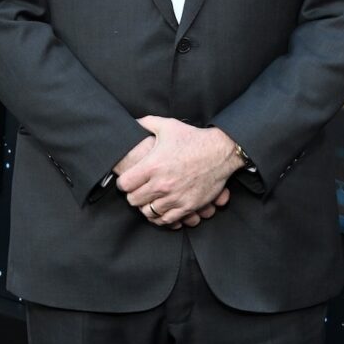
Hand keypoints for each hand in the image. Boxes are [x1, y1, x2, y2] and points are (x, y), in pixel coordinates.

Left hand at [115, 116, 242, 223]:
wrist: (221, 151)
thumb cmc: (193, 138)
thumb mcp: (167, 125)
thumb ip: (146, 123)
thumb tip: (132, 122)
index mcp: (153, 166)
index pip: (124, 185)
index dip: (123, 183)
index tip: (128, 181)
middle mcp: (162, 184)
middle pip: (134, 201)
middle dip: (134, 195)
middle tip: (138, 190)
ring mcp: (175, 197)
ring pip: (148, 212)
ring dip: (147, 206)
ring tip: (149, 200)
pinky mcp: (188, 206)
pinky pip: (166, 220)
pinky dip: (161, 217)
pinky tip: (161, 209)